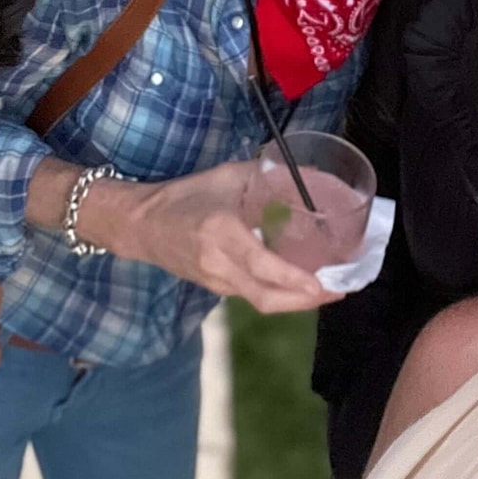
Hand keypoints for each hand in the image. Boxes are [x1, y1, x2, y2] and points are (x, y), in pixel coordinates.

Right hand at [86, 161, 342, 313]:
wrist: (140, 224)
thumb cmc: (186, 195)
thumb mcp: (228, 177)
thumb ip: (269, 177)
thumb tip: (312, 177)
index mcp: (221, 232)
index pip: (261, 265)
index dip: (293, 280)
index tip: (322, 284)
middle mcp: (218, 264)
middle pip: (266, 299)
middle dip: (305, 301)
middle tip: (337, 291)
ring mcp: (214, 281)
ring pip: (261, 301)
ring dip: (296, 300)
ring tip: (328, 288)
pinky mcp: (214, 289)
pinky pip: (252, 295)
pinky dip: (278, 293)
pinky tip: (298, 283)